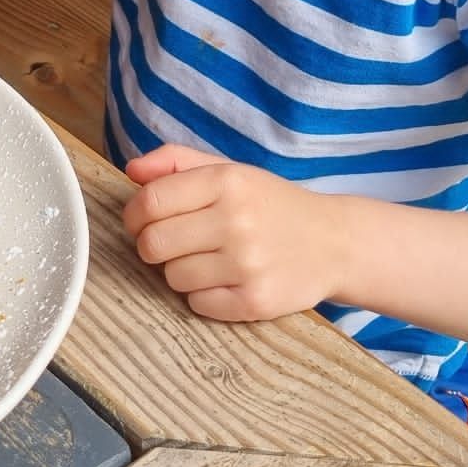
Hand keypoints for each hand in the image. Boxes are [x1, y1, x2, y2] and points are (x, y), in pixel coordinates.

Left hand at [121, 144, 347, 321]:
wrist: (335, 243)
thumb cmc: (270, 205)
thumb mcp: (229, 170)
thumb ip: (175, 162)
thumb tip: (131, 172)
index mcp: (227, 182)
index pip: (150, 202)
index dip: (133, 215)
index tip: (139, 221)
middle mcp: (237, 221)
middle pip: (153, 244)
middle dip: (153, 245)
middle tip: (172, 243)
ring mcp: (247, 264)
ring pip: (172, 277)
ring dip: (181, 271)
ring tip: (209, 260)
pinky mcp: (255, 301)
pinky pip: (197, 304)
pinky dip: (204, 295)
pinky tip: (226, 280)